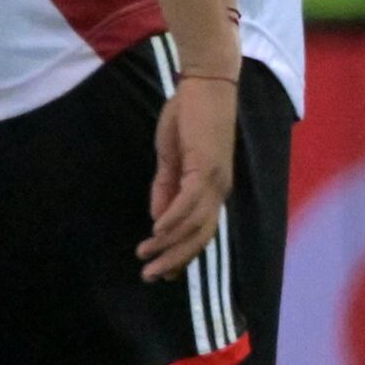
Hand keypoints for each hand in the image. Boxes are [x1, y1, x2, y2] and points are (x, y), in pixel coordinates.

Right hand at [140, 70, 238, 280]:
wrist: (205, 86)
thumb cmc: (189, 117)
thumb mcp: (172, 156)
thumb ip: (166, 187)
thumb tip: (158, 218)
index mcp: (213, 188)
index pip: (201, 231)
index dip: (181, 254)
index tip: (162, 273)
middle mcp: (219, 189)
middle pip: (200, 236)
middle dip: (175, 260)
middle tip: (151, 277)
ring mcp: (214, 179)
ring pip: (195, 224)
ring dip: (170, 244)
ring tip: (146, 259)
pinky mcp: (204, 166)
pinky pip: (188, 201)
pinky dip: (173, 218)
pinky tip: (157, 230)